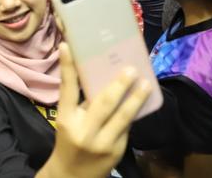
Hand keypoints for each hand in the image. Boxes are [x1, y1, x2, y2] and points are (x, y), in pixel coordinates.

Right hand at [39, 43, 150, 177]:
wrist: (72, 174)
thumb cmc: (69, 140)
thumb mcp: (67, 122)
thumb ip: (80, 105)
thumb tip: (102, 80)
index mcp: (65, 119)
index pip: (67, 90)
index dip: (67, 67)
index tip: (67, 46)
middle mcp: (83, 130)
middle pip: (103, 103)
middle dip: (119, 85)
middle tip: (130, 69)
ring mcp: (102, 142)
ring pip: (123, 117)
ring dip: (136, 99)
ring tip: (146, 83)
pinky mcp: (116, 151)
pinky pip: (127, 127)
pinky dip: (134, 113)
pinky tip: (142, 101)